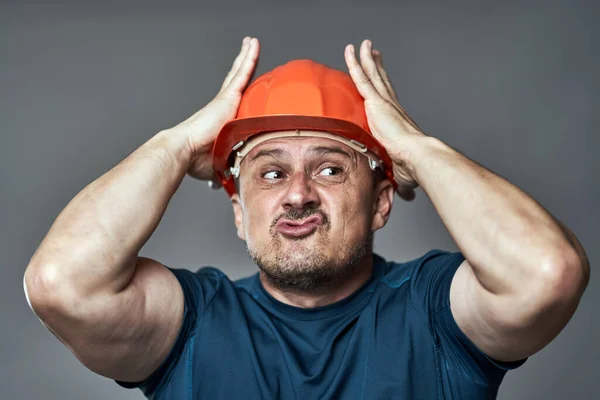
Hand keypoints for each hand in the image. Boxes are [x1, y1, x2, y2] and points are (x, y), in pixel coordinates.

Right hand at [168, 37, 259, 180]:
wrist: (183, 152)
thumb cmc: (196, 160)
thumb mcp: (218, 164)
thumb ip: (225, 169)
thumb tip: (226, 185)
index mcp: (221, 120)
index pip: (233, 101)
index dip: (238, 89)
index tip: (242, 82)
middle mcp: (222, 106)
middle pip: (235, 81)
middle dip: (241, 66)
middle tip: (247, 51)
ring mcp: (225, 100)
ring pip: (239, 73)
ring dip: (246, 57)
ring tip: (252, 42)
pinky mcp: (228, 97)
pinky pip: (242, 73)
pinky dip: (248, 58)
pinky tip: (253, 45)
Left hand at [344, 39, 425, 200]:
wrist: (417, 157)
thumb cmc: (413, 166)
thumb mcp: (402, 172)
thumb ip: (402, 181)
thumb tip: (407, 197)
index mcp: (396, 120)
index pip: (388, 100)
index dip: (384, 87)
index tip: (382, 77)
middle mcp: (391, 107)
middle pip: (381, 81)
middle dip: (377, 66)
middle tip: (373, 52)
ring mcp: (384, 102)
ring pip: (372, 75)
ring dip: (366, 58)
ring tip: (362, 44)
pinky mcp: (377, 102)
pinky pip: (362, 78)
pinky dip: (356, 63)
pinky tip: (351, 50)